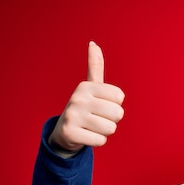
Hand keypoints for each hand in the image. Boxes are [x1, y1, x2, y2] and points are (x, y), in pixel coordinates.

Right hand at [48, 41, 124, 156]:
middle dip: (112, 120)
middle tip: (97, 118)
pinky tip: (87, 135)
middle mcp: (78, 98)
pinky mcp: (70, 133)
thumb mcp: (90, 87)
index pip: (120, 97)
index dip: (115, 104)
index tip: (101, 105)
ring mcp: (72, 115)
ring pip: (111, 128)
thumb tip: (93, 43)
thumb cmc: (84, 108)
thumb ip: (95, 67)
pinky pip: (101, 140)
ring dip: (105, 131)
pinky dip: (97, 141)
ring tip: (92, 127)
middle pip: (118, 113)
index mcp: (86, 86)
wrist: (64, 132)